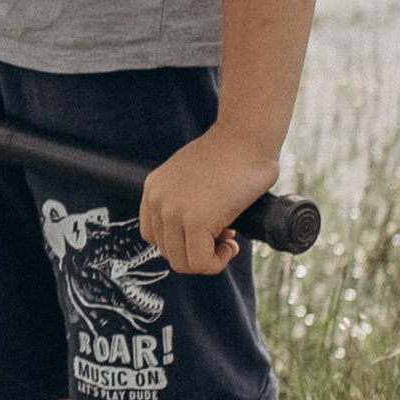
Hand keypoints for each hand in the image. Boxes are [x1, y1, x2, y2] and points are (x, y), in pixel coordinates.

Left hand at [136, 124, 276, 276]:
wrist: (246, 137)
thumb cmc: (230, 156)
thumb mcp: (192, 178)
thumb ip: (185, 201)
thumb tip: (197, 236)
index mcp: (153, 189)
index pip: (155, 236)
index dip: (184, 242)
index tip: (208, 232)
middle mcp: (158, 200)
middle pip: (169, 252)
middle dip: (198, 252)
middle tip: (223, 237)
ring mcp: (173, 211)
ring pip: (184, 262)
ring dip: (209, 259)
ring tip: (228, 241)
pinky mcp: (195, 221)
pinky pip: (201, 263)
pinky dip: (218, 262)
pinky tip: (232, 245)